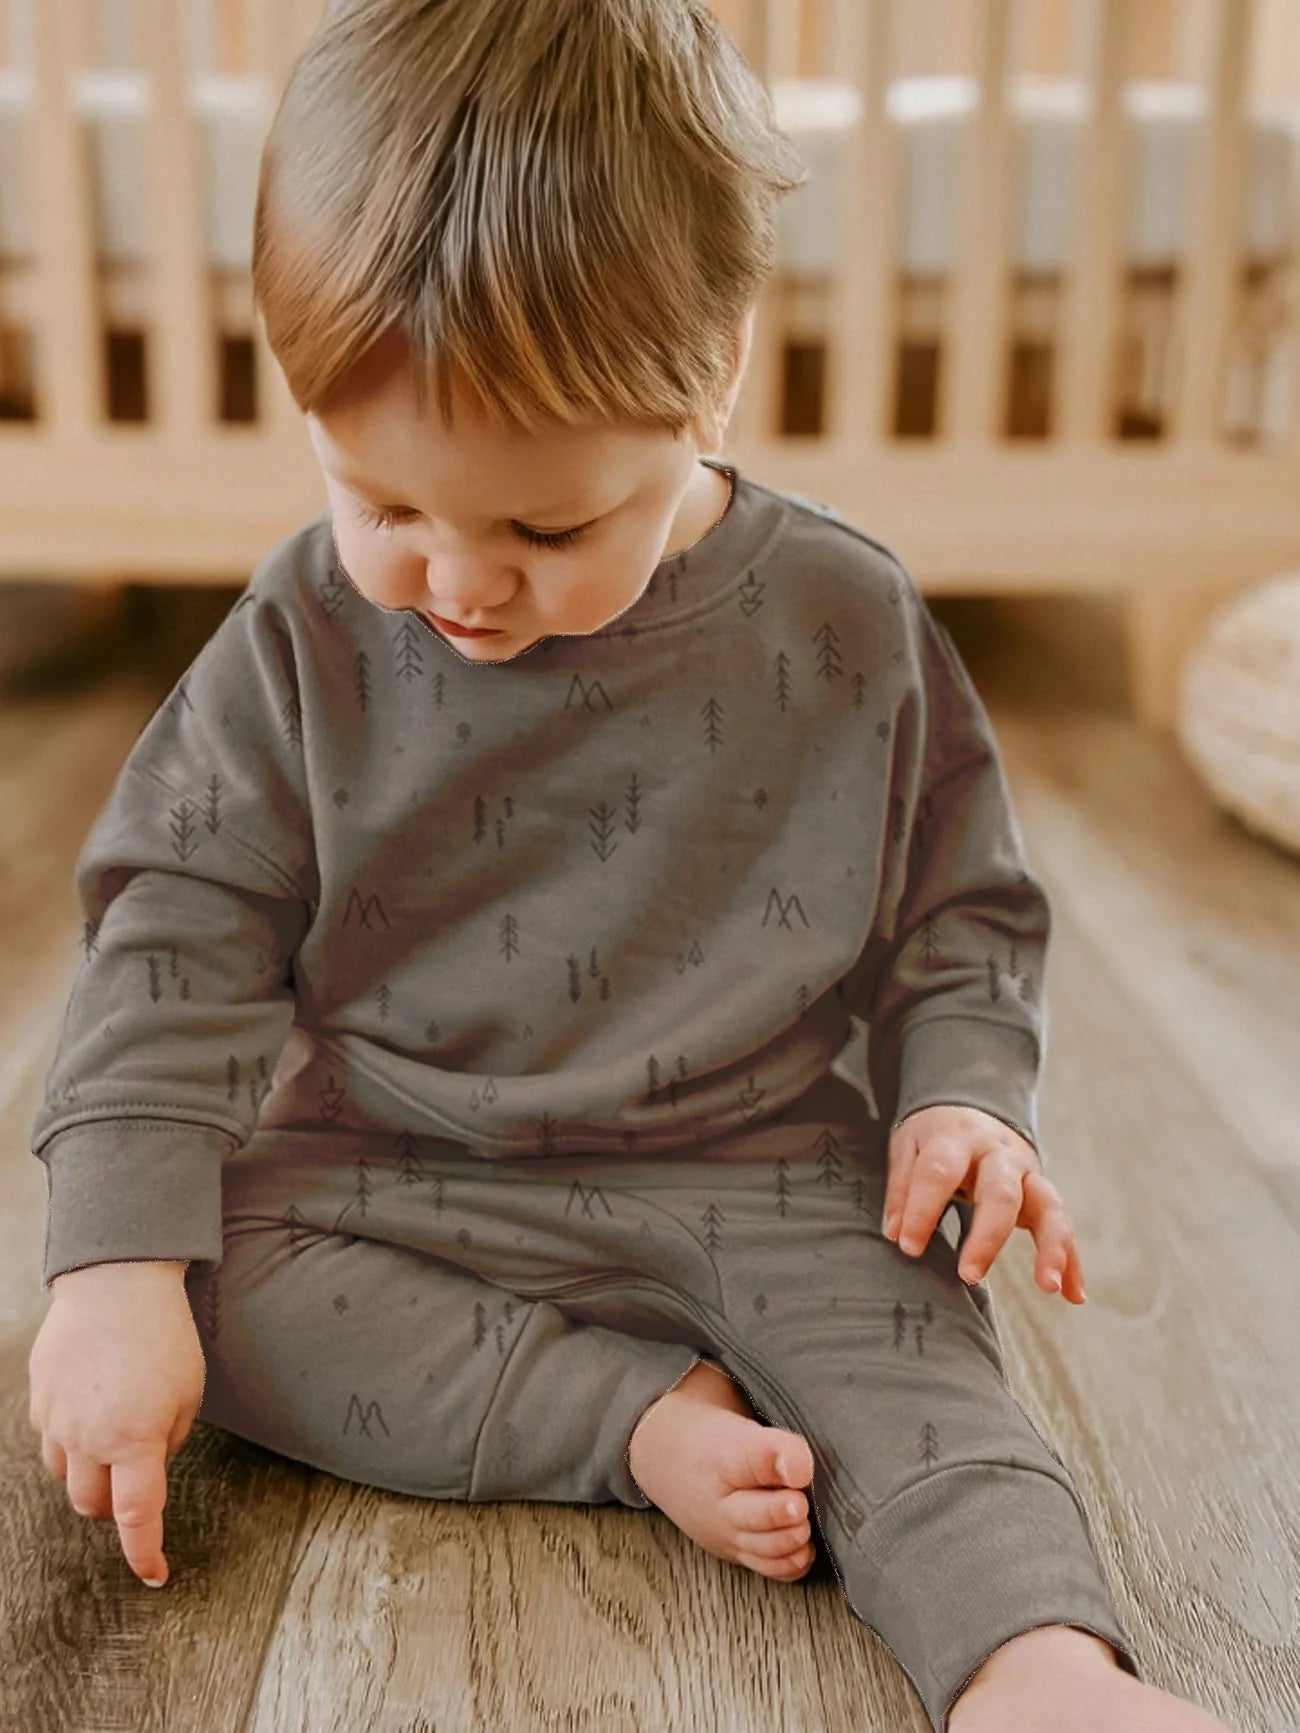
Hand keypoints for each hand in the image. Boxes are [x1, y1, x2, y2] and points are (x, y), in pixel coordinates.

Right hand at [29, 1262, 205, 1586]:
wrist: (116, 1282)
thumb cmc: (164, 1334)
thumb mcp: (189, 1391)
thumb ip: (170, 1438)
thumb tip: (150, 1466)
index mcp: (135, 1439)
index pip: (136, 1516)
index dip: (144, 1552)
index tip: (154, 1575)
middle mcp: (89, 1437)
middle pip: (92, 1504)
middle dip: (114, 1508)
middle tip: (135, 1489)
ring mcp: (57, 1418)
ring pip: (64, 1475)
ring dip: (88, 1475)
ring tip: (113, 1444)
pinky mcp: (39, 1398)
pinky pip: (51, 1437)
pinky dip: (71, 1439)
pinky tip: (92, 1410)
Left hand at [881, 1104, 1085, 1302]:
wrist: (973, 1106)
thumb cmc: (934, 1137)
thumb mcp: (908, 1147)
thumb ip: (902, 1189)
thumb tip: (896, 1234)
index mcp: (956, 1138)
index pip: (940, 1172)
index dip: (923, 1210)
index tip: (908, 1247)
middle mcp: (998, 1153)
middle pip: (1001, 1191)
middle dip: (987, 1236)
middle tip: (969, 1275)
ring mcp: (1027, 1172)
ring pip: (1048, 1206)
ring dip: (1052, 1246)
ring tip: (1048, 1285)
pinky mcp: (1043, 1192)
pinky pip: (1063, 1226)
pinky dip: (1071, 1261)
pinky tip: (1073, 1295)